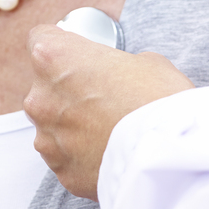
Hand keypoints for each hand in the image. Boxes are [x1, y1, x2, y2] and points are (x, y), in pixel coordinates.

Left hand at [25, 25, 194, 197]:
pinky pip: (66, 156)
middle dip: (68, 89)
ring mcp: (47, 138)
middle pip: (45, 85)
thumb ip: (114, 63)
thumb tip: (116, 74)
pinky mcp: (60, 171)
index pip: (40, 37)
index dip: (62, 43)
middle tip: (102, 94)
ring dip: (72, 123)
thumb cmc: (157, 101)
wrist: (169, 156)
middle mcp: (40, 98)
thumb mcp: (143, 60)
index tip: (75, 51)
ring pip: (53, 124)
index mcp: (53, 58)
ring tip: (108, 127)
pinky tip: (109, 149)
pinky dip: (81, 154)